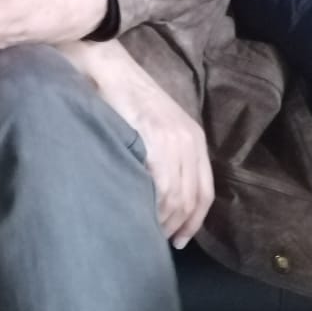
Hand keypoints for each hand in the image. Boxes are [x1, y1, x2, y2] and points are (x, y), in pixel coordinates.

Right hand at [64, 40, 213, 247]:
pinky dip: (152, 207)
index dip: (194, 221)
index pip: (204, 192)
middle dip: (178, 226)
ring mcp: (174, 139)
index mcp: (194, 139)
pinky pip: (160, 186)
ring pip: (177, 198)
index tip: (179, 239)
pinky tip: (139, 213)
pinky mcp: (155, 139)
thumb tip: (160, 198)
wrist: (107, 69)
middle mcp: (190, 140)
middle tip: (159, 241)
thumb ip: (165, 157)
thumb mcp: (157, 128)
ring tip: (146, 231)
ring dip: (163, 220)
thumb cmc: (125, 99)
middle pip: (192, 199)